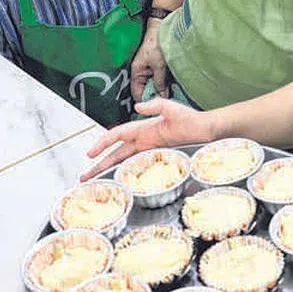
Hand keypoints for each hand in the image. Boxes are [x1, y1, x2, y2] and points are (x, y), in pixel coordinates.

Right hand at [80, 99, 211, 180]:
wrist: (208, 132)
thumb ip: (155, 106)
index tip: (90, 153)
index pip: (117, 135)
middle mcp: (143, 141)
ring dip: (110, 172)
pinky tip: (120, 185)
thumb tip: (137, 106)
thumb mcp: (172, 108)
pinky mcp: (158, 160)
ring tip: (96, 183)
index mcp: (143, 128)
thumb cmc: (192, 119)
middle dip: (100, 164)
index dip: (103, 143)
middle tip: (85, 176)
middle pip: (116, 153)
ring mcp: (149, 152)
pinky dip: (127, 175)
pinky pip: (138, 168)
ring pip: (124, 163)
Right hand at [130, 20, 168, 100]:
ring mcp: (149, 70)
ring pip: (154, 85)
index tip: (157, 105)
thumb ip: (160, 82)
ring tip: (171, 92)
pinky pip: (159, 78)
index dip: (146, 101)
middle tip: (167, 99)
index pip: (137, 94)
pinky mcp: (156, 66)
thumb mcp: (159, 66)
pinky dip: (164, 82)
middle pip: (146, 90)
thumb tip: (162, 96)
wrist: (161, 28)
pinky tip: (172, 84)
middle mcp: (141, 73)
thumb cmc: (156, 44)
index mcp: (137, 73)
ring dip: (161, 88)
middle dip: (156, 95)